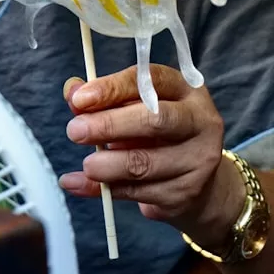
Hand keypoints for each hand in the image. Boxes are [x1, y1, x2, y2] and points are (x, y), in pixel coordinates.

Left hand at [59, 65, 242, 242]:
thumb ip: (105, 98)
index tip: (79, 99)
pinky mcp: (185, 193)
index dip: (112, 88)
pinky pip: (137, 192)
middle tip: (75, 130)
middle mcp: (200, 121)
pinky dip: (102, 189)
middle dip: (110, 125)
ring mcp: (197, 159)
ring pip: (145, 163)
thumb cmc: (159, 135)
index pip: (151, 80)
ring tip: (86, 164)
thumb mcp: (136, 108)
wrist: (197, 182)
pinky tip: (77, 183)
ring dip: (107, 165)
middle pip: (155, 120)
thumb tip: (72, 93)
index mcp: (187, 90)